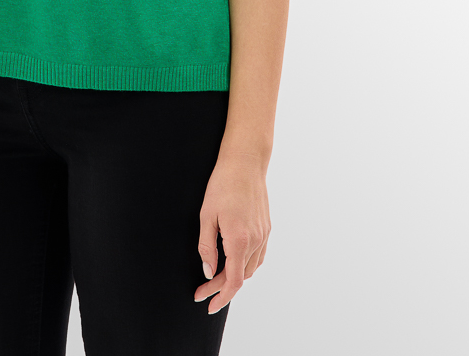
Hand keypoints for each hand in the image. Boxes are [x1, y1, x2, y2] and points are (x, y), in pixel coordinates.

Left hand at [193, 153, 270, 313]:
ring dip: (234, 278)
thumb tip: (208, 272)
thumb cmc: (222, 185)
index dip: (221, 297)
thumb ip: (206, 247)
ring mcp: (264, 235)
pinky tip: (234, 263)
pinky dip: (246, 266)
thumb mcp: (206, 215)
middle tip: (202, 292)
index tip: (208, 305)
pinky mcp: (266, 228)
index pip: (233, 282)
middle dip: (221, 288)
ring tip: (215, 279)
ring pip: (251, 269)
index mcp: (239, 240)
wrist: (245, 162)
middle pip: (241, 278)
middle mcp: (255, 241)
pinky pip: (258, 256)